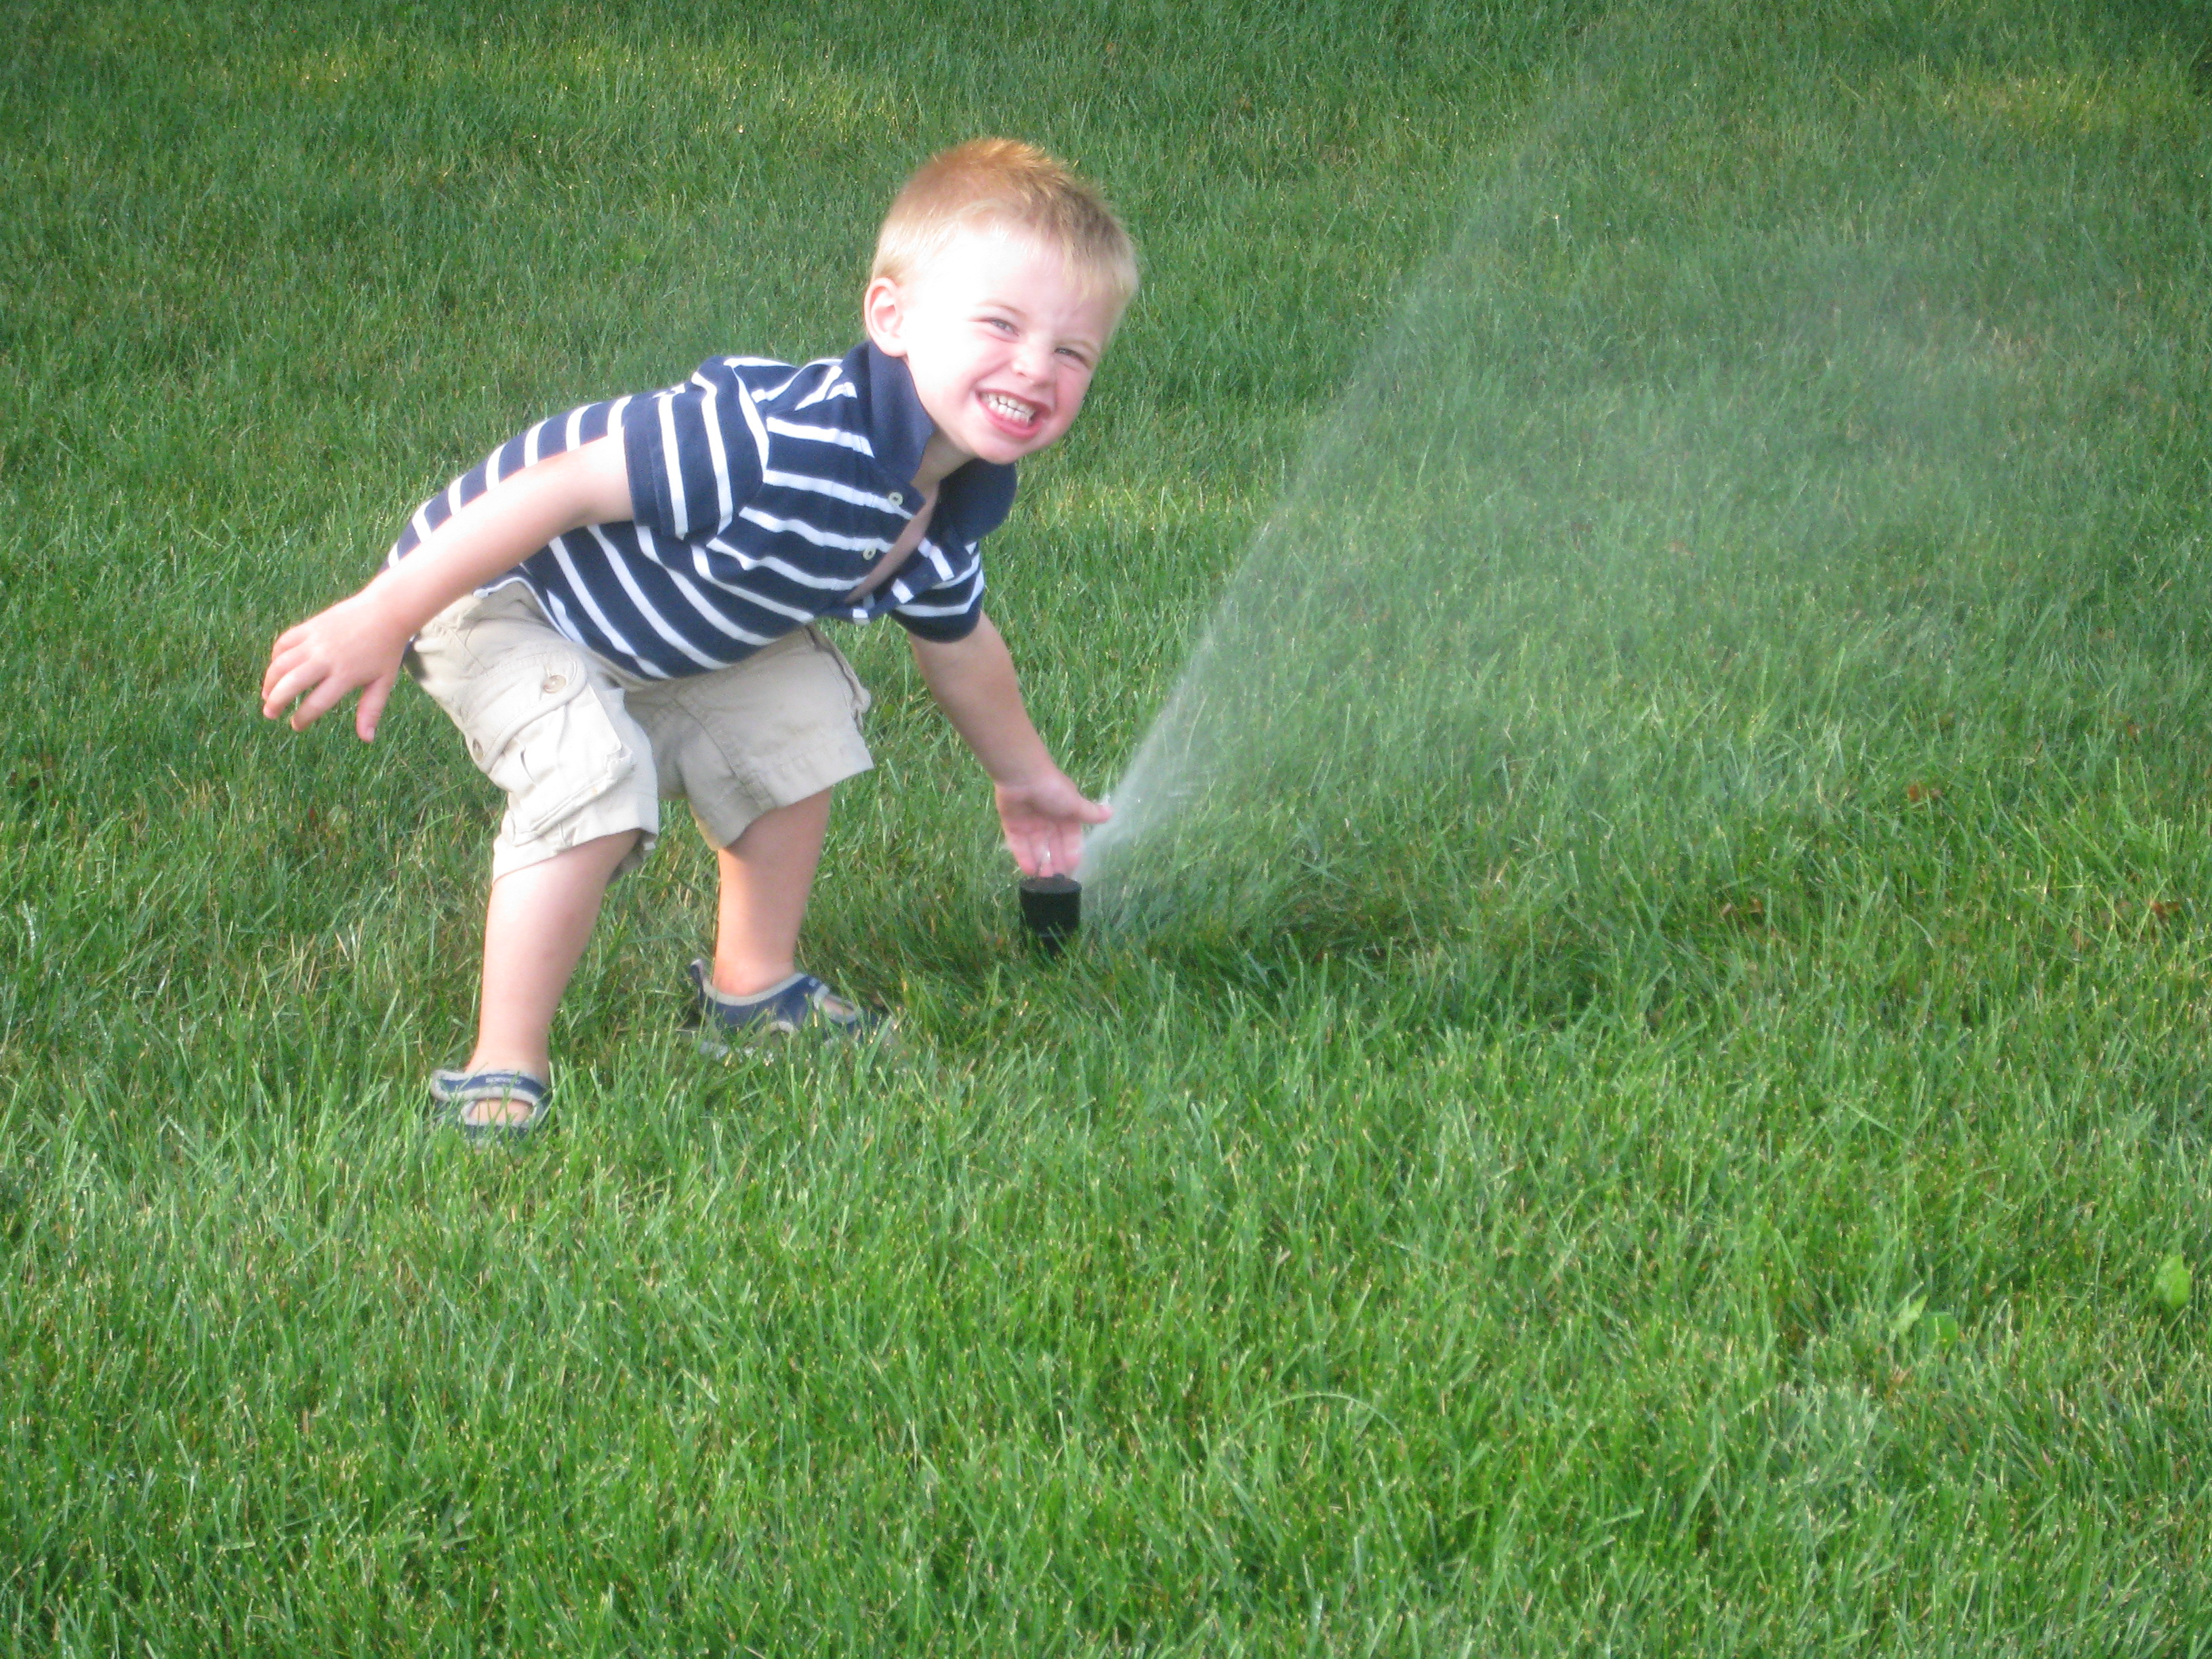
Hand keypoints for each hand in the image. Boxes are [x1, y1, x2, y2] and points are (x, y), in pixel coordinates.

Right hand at [260, 587, 413, 740]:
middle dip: (276, 702)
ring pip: (281, 663)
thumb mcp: (383, 682)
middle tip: (270, 714)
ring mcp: (315, 640)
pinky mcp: (310, 626)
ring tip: (267, 695)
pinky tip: (276, 669)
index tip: (296, 725)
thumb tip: (367, 739)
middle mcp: (326, 658)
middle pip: (291, 684)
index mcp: (345, 675)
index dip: (303, 718)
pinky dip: (276, 656)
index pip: (316, 703)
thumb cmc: (386, 651)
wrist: (385, 612)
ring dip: (270, 681)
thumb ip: (371, 710)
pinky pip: (284, 642)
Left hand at [993, 770, 1111, 878]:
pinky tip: (1028, 871)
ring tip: (1042, 880)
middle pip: (1053, 845)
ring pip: (1036, 847)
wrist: (1022, 776)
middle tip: (1055, 881)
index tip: (1071, 869)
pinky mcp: (1012, 824)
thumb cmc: (1053, 790)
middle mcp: (1048, 820)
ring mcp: (1029, 823)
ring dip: (1039, 863)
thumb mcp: (1075, 803)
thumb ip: (1090, 813)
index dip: (1071, 853)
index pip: (1071, 839)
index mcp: (1065, 814)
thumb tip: (1111, 813)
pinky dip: (1023, 857)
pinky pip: (1018, 844)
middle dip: (1055, 862)